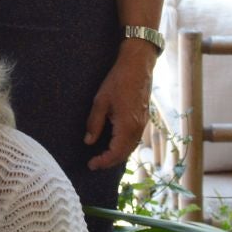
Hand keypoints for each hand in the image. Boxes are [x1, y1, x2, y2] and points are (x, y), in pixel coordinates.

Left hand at [85, 41, 156, 170]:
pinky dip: (124, 147)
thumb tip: (88, 141)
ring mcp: (143, 124)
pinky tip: (114, 144)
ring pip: (131, 147)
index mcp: (127, 126)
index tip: (90, 165)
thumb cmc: (118, 81)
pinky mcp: (143, 119)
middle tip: (94, 164)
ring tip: (102, 157)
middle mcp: (137, 129)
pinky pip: (134, 140)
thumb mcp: (100, 101)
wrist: (138, 66)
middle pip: (124, 153)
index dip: (103, 161)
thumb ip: (95, 123)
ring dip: (117, 155)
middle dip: (109, 162)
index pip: (115, 153)